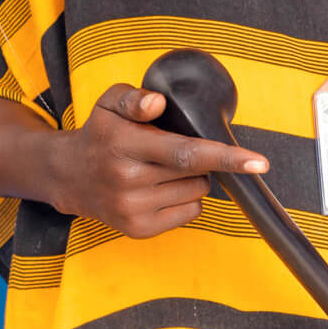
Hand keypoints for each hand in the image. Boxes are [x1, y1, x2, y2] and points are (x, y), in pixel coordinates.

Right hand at [46, 82, 267, 237]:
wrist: (69, 177)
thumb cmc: (100, 133)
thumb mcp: (109, 102)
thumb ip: (135, 98)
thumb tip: (157, 102)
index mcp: (124, 145)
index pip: (186, 153)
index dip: (226, 157)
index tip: (259, 162)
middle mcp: (127, 181)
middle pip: (198, 173)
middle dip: (201, 159)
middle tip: (174, 149)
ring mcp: (133, 210)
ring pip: (198, 192)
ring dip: (192, 179)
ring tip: (161, 168)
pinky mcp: (138, 230)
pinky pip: (189, 212)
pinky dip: (184, 198)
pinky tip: (159, 188)